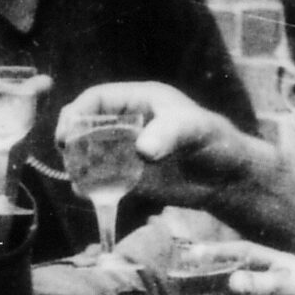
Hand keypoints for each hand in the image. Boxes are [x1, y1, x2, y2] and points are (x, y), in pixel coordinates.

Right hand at [56, 82, 265, 206]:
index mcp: (139, 100)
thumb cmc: (215, 142)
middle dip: (72, 140)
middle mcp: (127, 124)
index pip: (96, 99)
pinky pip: (101, 179)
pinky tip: (88, 195)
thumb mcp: (194, 130)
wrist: (227, 180)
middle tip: (67, 157)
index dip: (77, 112)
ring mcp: (126, 151)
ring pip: (88, 154)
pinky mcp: (128, 177)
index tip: (68, 133)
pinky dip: (90, 186)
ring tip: (76, 179)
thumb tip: (141, 150)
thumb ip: (169, 135)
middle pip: (85, 126)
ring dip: (78, 165)